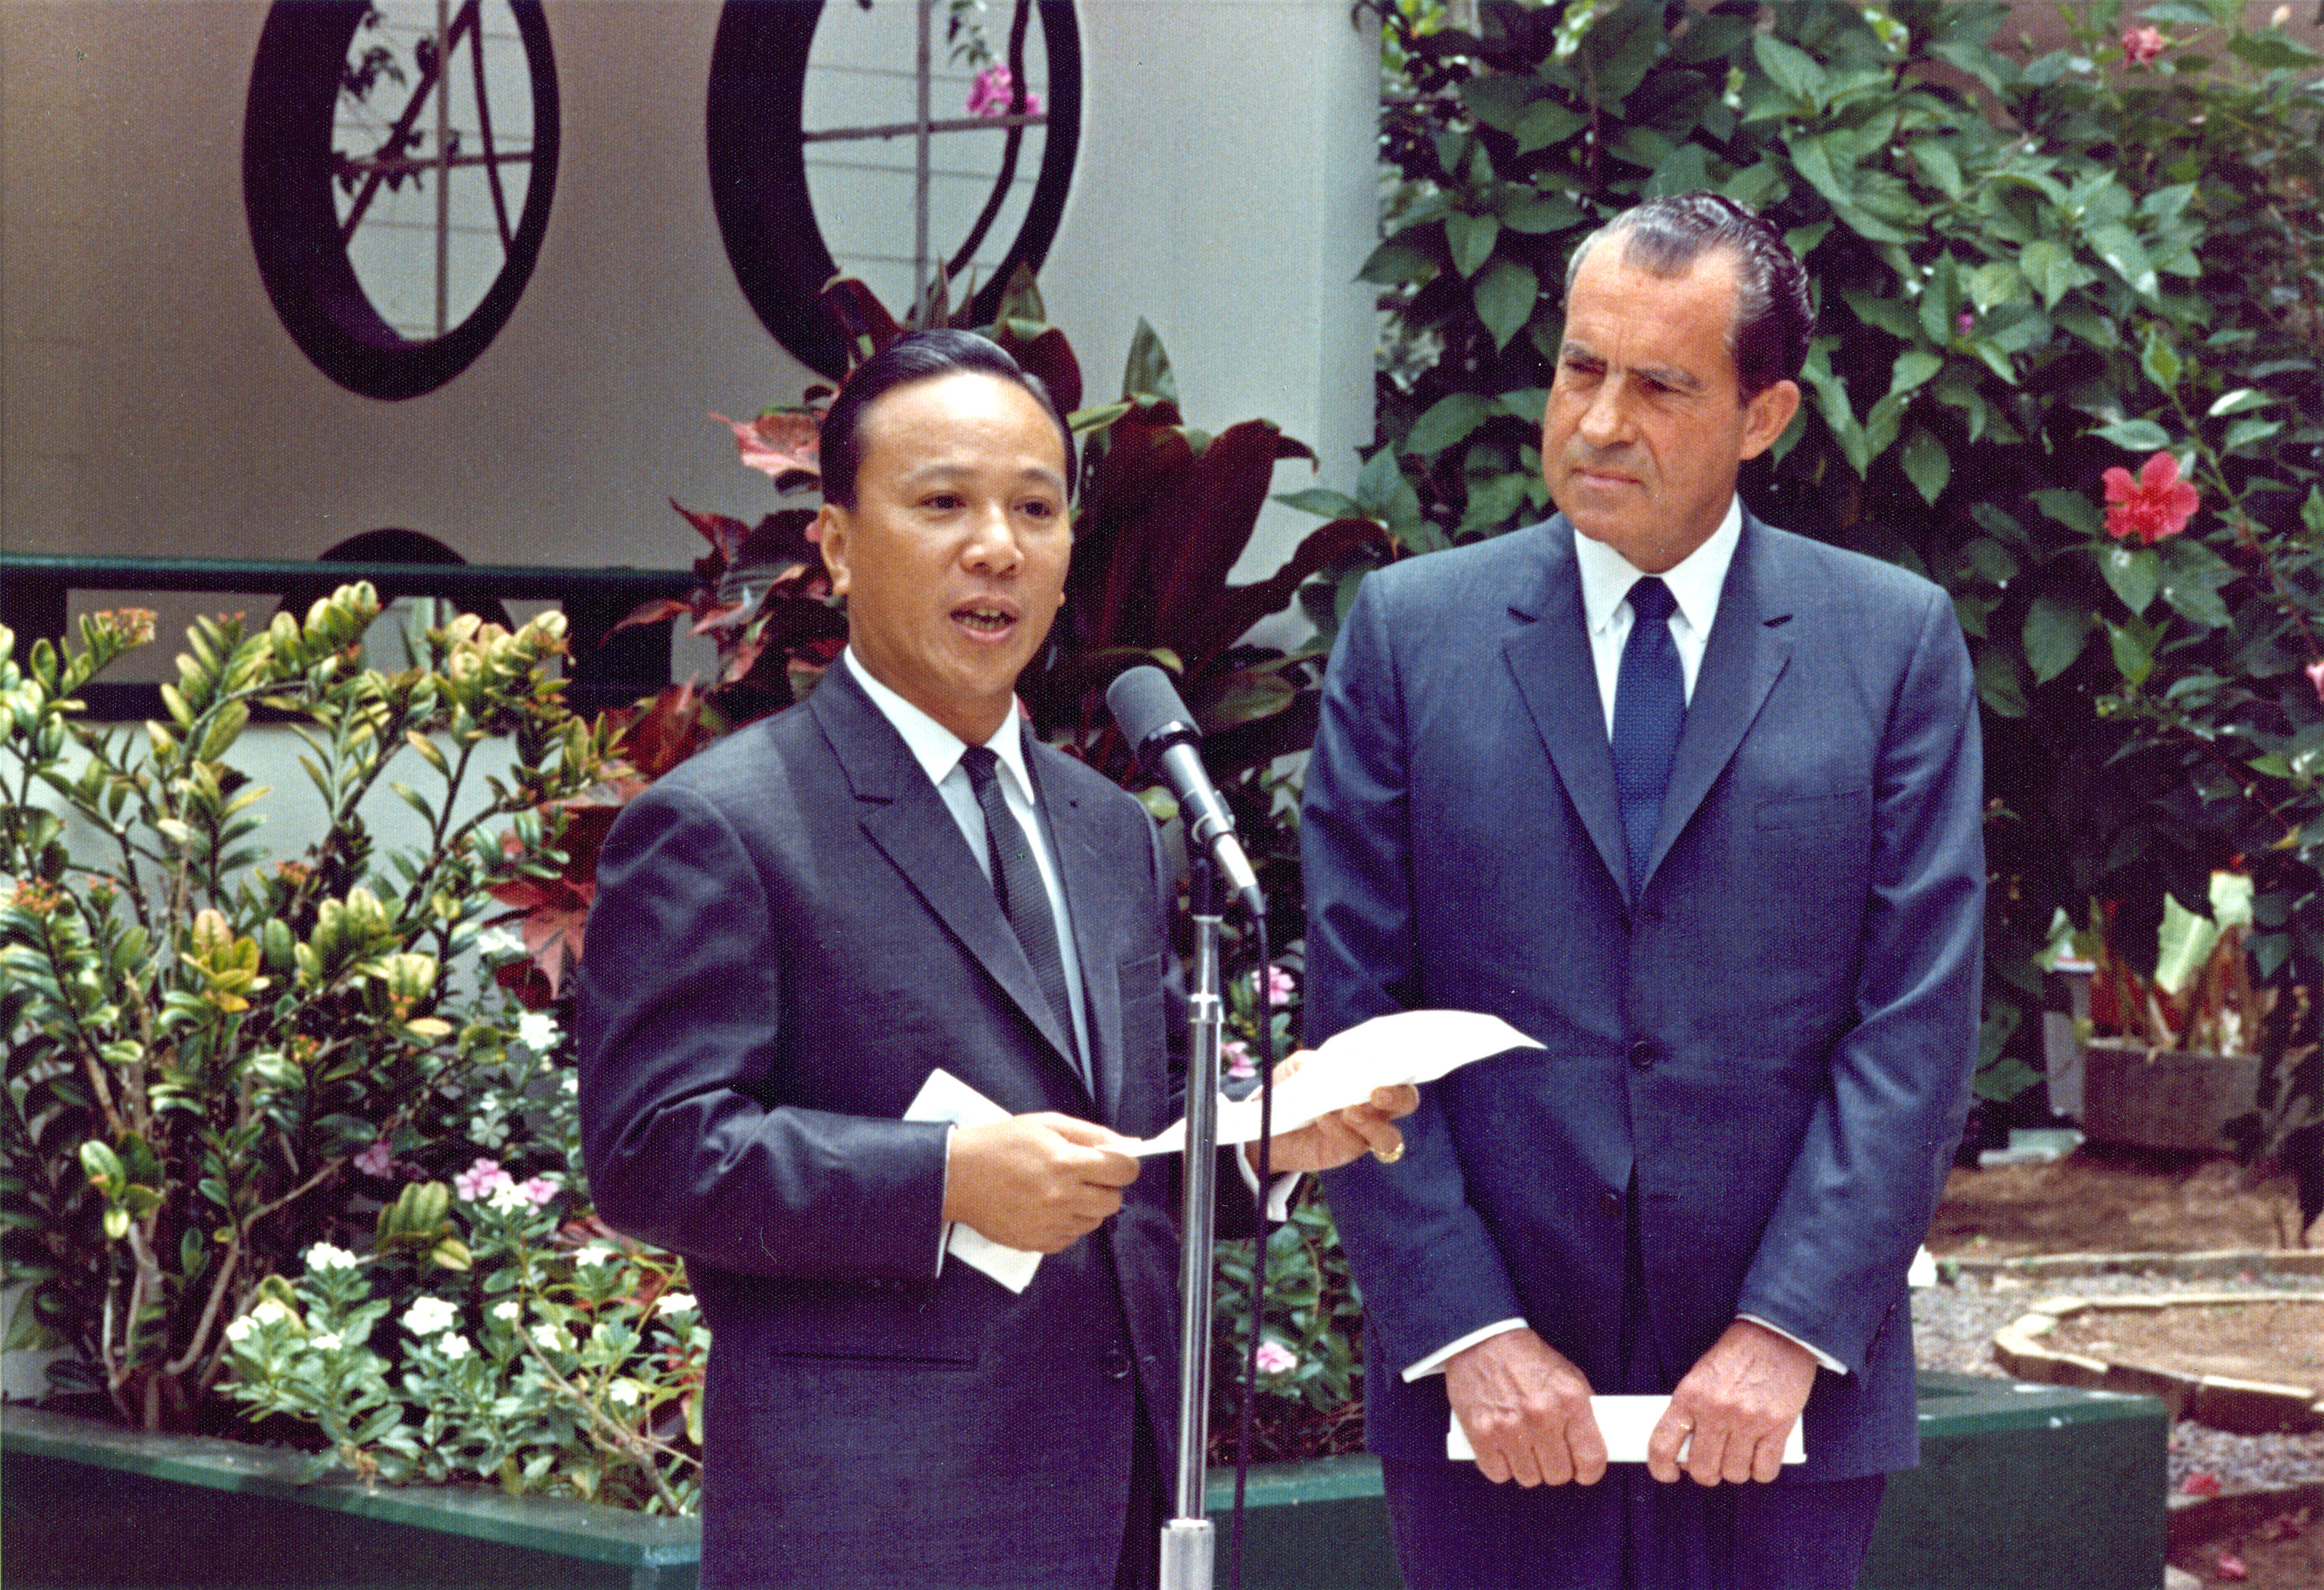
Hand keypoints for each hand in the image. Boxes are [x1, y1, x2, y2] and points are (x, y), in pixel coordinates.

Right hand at [941, 1113, 1139, 1252]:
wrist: (955, 1176)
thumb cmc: (999, 1143)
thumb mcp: (1045, 1124)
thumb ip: (1091, 1134)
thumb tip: (1130, 1144)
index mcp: (1065, 1163)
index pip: (1123, 1171)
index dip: (1125, 1164)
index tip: (1116, 1161)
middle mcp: (1061, 1197)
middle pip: (1114, 1200)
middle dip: (1106, 1186)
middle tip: (1084, 1174)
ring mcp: (1050, 1224)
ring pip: (1095, 1221)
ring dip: (1087, 1205)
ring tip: (1061, 1189)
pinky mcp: (1037, 1242)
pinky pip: (1071, 1237)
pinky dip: (1067, 1223)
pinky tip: (1047, 1206)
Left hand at [1242, 1051, 1419, 1174]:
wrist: (1266, 1124)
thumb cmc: (1290, 1088)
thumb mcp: (1300, 1067)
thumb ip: (1320, 1061)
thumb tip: (1337, 1063)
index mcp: (1369, 1076)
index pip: (1399, 1069)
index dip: (1406, 1064)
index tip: (1398, 1059)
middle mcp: (1374, 1105)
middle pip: (1407, 1102)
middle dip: (1399, 1097)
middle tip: (1378, 1092)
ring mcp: (1363, 1131)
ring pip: (1390, 1136)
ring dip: (1374, 1124)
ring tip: (1349, 1111)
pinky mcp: (1346, 1151)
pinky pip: (1355, 1144)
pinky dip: (1341, 1131)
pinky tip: (1323, 1119)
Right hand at [1445, 1328, 1606, 1487]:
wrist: (1482, 1341)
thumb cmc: (1527, 1360)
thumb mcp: (1568, 1376)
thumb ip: (1582, 1412)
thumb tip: (1591, 1445)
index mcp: (1569, 1400)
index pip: (1591, 1458)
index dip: (1589, 1471)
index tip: (1583, 1470)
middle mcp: (1541, 1416)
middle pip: (1558, 1474)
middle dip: (1556, 1467)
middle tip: (1548, 1452)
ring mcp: (1509, 1427)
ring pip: (1529, 1478)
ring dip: (1528, 1467)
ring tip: (1524, 1446)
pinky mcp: (1480, 1434)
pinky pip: (1498, 1474)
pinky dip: (1502, 1466)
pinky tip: (1503, 1448)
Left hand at [1647, 1320, 1816, 1485]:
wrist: (1776, 1334)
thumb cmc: (1736, 1356)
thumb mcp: (1701, 1376)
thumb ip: (1692, 1409)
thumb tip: (1685, 1450)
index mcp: (1689, 1396)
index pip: (1663, 1445)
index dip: (1661, 1468)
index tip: (1669, 1473)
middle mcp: (1715, 1411)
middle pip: (1702, 1469)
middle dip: (1705, 1473)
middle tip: (1712, 1462)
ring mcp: (1747, 1420)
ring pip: (1734, 1474)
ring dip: (1735, 1471)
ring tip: (1739, 1455)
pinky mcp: (1777, 1426)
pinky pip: (1765, 1471)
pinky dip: (1761, 1471)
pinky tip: (1760, 1458)